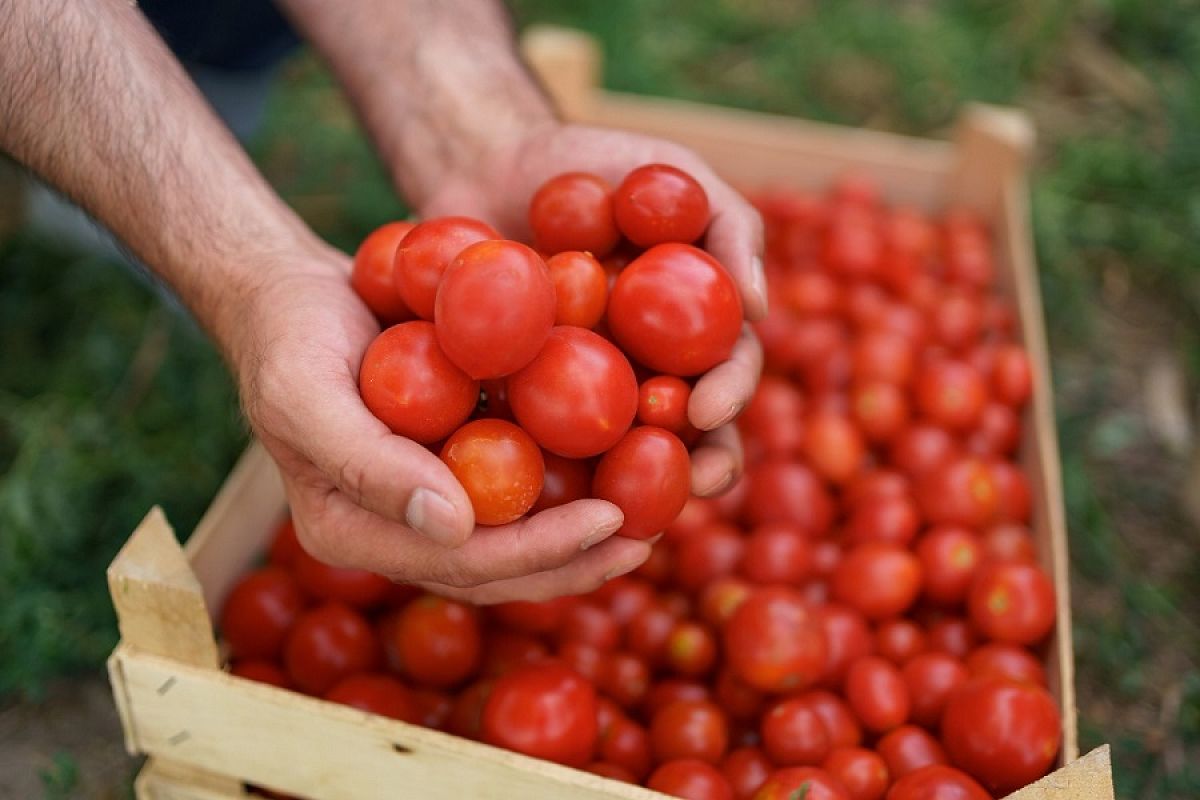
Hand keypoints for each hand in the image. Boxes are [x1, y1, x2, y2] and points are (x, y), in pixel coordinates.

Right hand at [235, 243, 651, 602]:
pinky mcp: (452, 462)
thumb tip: (456, 527)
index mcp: (355, 534)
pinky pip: (516, 485)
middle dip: (574, 560)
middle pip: (497, 568)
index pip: (459, 563)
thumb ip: (369, 465)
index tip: (610, 520)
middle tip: (648, 538)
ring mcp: (427, 498)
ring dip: (581, 536)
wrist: (290, 294)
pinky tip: (623, 463)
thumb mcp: (308, 394)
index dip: (538, 552)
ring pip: (514, 537)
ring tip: (653, 518)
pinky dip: (567, 481)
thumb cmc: (288, 338)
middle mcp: (397, 529)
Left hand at [422, 121, 766, 496]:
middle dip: (697, 465)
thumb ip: (729, 224)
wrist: (490, 162)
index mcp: (691, 332)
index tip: (710, 408)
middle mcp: (647, 372)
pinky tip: (529, 492)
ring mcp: (582, 393)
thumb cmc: (594, 162)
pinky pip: (530, 443)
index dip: (728, 397)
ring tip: (622, 510)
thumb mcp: (671, 171)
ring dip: (626, 488)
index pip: (726, 373)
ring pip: (614, 457)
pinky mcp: (519, 401)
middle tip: (690, 482)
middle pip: (683, 434)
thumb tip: (760, 305)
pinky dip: (537, 469)